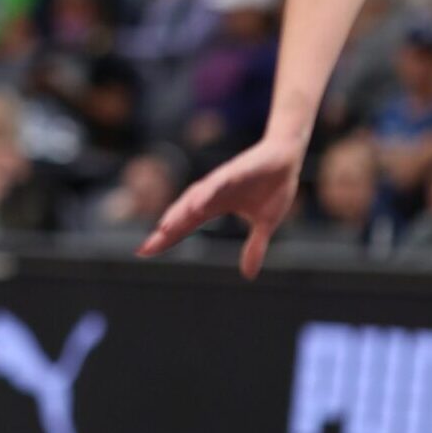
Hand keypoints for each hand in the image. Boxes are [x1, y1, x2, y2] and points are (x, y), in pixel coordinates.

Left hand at [136, 136, 303, 278]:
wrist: (287, 157)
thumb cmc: (274, 187)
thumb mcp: (266, 224)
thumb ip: (254, 248)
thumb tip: (248, 275)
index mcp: (214, 206)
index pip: (185, 226)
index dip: (166, 239)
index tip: (144, 253)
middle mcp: (211, 194)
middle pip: (182, 214)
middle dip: (165, 231)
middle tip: (146, 249)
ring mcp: (221, 181)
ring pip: (194, 197)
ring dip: (179, 212)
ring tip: (164, 228)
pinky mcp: (235, 170)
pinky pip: (217, 182)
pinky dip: (205, 192)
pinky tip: (195, 204)